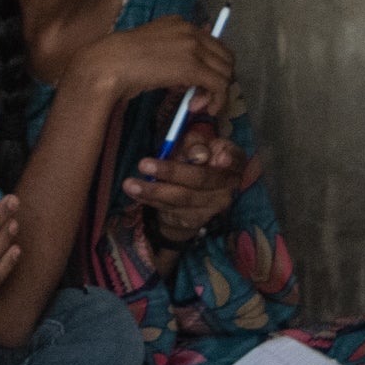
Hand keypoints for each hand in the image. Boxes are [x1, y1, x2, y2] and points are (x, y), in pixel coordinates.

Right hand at [69, 16, 232, 112]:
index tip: (198, 84)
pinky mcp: (193, 66)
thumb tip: (187, 78)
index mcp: (179, 23)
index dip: (211, 66)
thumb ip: (171, 56)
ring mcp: (194, 47)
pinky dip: (216, 100)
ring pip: (226, 71)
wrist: (109, 63)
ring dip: (215, 92)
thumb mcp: (151, 51)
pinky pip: (220, 85)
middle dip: (218, 79)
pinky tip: (197, 108)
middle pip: (225, 56)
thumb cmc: (121, 61)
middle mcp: (191, 30)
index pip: (212, 43)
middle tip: (199, 97)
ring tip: (194, 105)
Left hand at [124, 128, 258, 245]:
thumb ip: (195, 145)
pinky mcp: (196, 220)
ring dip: (153, 191)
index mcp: (233, 161)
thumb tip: (199, 156)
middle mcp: (228, 186)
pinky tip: (136, 193)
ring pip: (182, 198)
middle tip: (143, 164)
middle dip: (171, 172)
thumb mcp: (194, 143)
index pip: (234, 159)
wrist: (191, 192)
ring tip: (130, 184)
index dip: (227, 158)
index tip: (213, 156)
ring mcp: (213, 207)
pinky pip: (171, 210)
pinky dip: (151, 200)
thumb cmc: (194, 158)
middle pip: (200, 179)